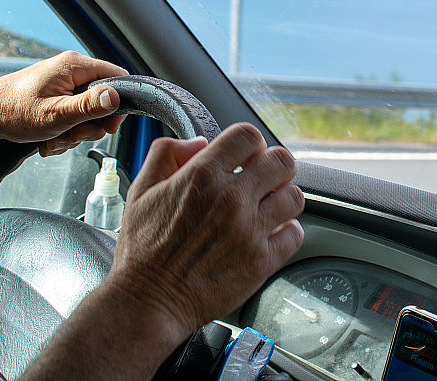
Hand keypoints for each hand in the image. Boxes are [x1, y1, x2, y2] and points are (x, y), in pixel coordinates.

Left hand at [0, 51, 128, 155]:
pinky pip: (74, 116)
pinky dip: (65, 132)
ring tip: (54, 139)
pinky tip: (49, 138)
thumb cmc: (12, 111)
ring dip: (75, 133)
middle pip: (103, 101)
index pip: (117, 78)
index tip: (108, 126)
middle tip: (72, 135)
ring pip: (88, 113)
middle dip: (90, 126)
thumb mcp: (55, 113)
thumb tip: (115, 97)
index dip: (118, 104)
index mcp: (74, 66)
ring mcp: (63, 84)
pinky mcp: (56, 96)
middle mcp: (71, 71)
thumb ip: (88, 106)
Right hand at [109, 123, 304, 336]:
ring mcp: (249, 230)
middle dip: (273, 167)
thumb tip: (199, 143)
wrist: (148, 302)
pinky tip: (269, 235)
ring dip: (282, 199)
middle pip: (281, 161)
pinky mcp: (261, 261)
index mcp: (202, 175)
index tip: (245, 157)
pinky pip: (295, 234)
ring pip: (294, 196)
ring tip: (267, 208)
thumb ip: (167, 154)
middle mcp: (231, 199)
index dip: (249, 144)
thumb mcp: (141, 189)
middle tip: (263, 181)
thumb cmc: (142, 251)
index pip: (247, 136)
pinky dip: (286, 233)